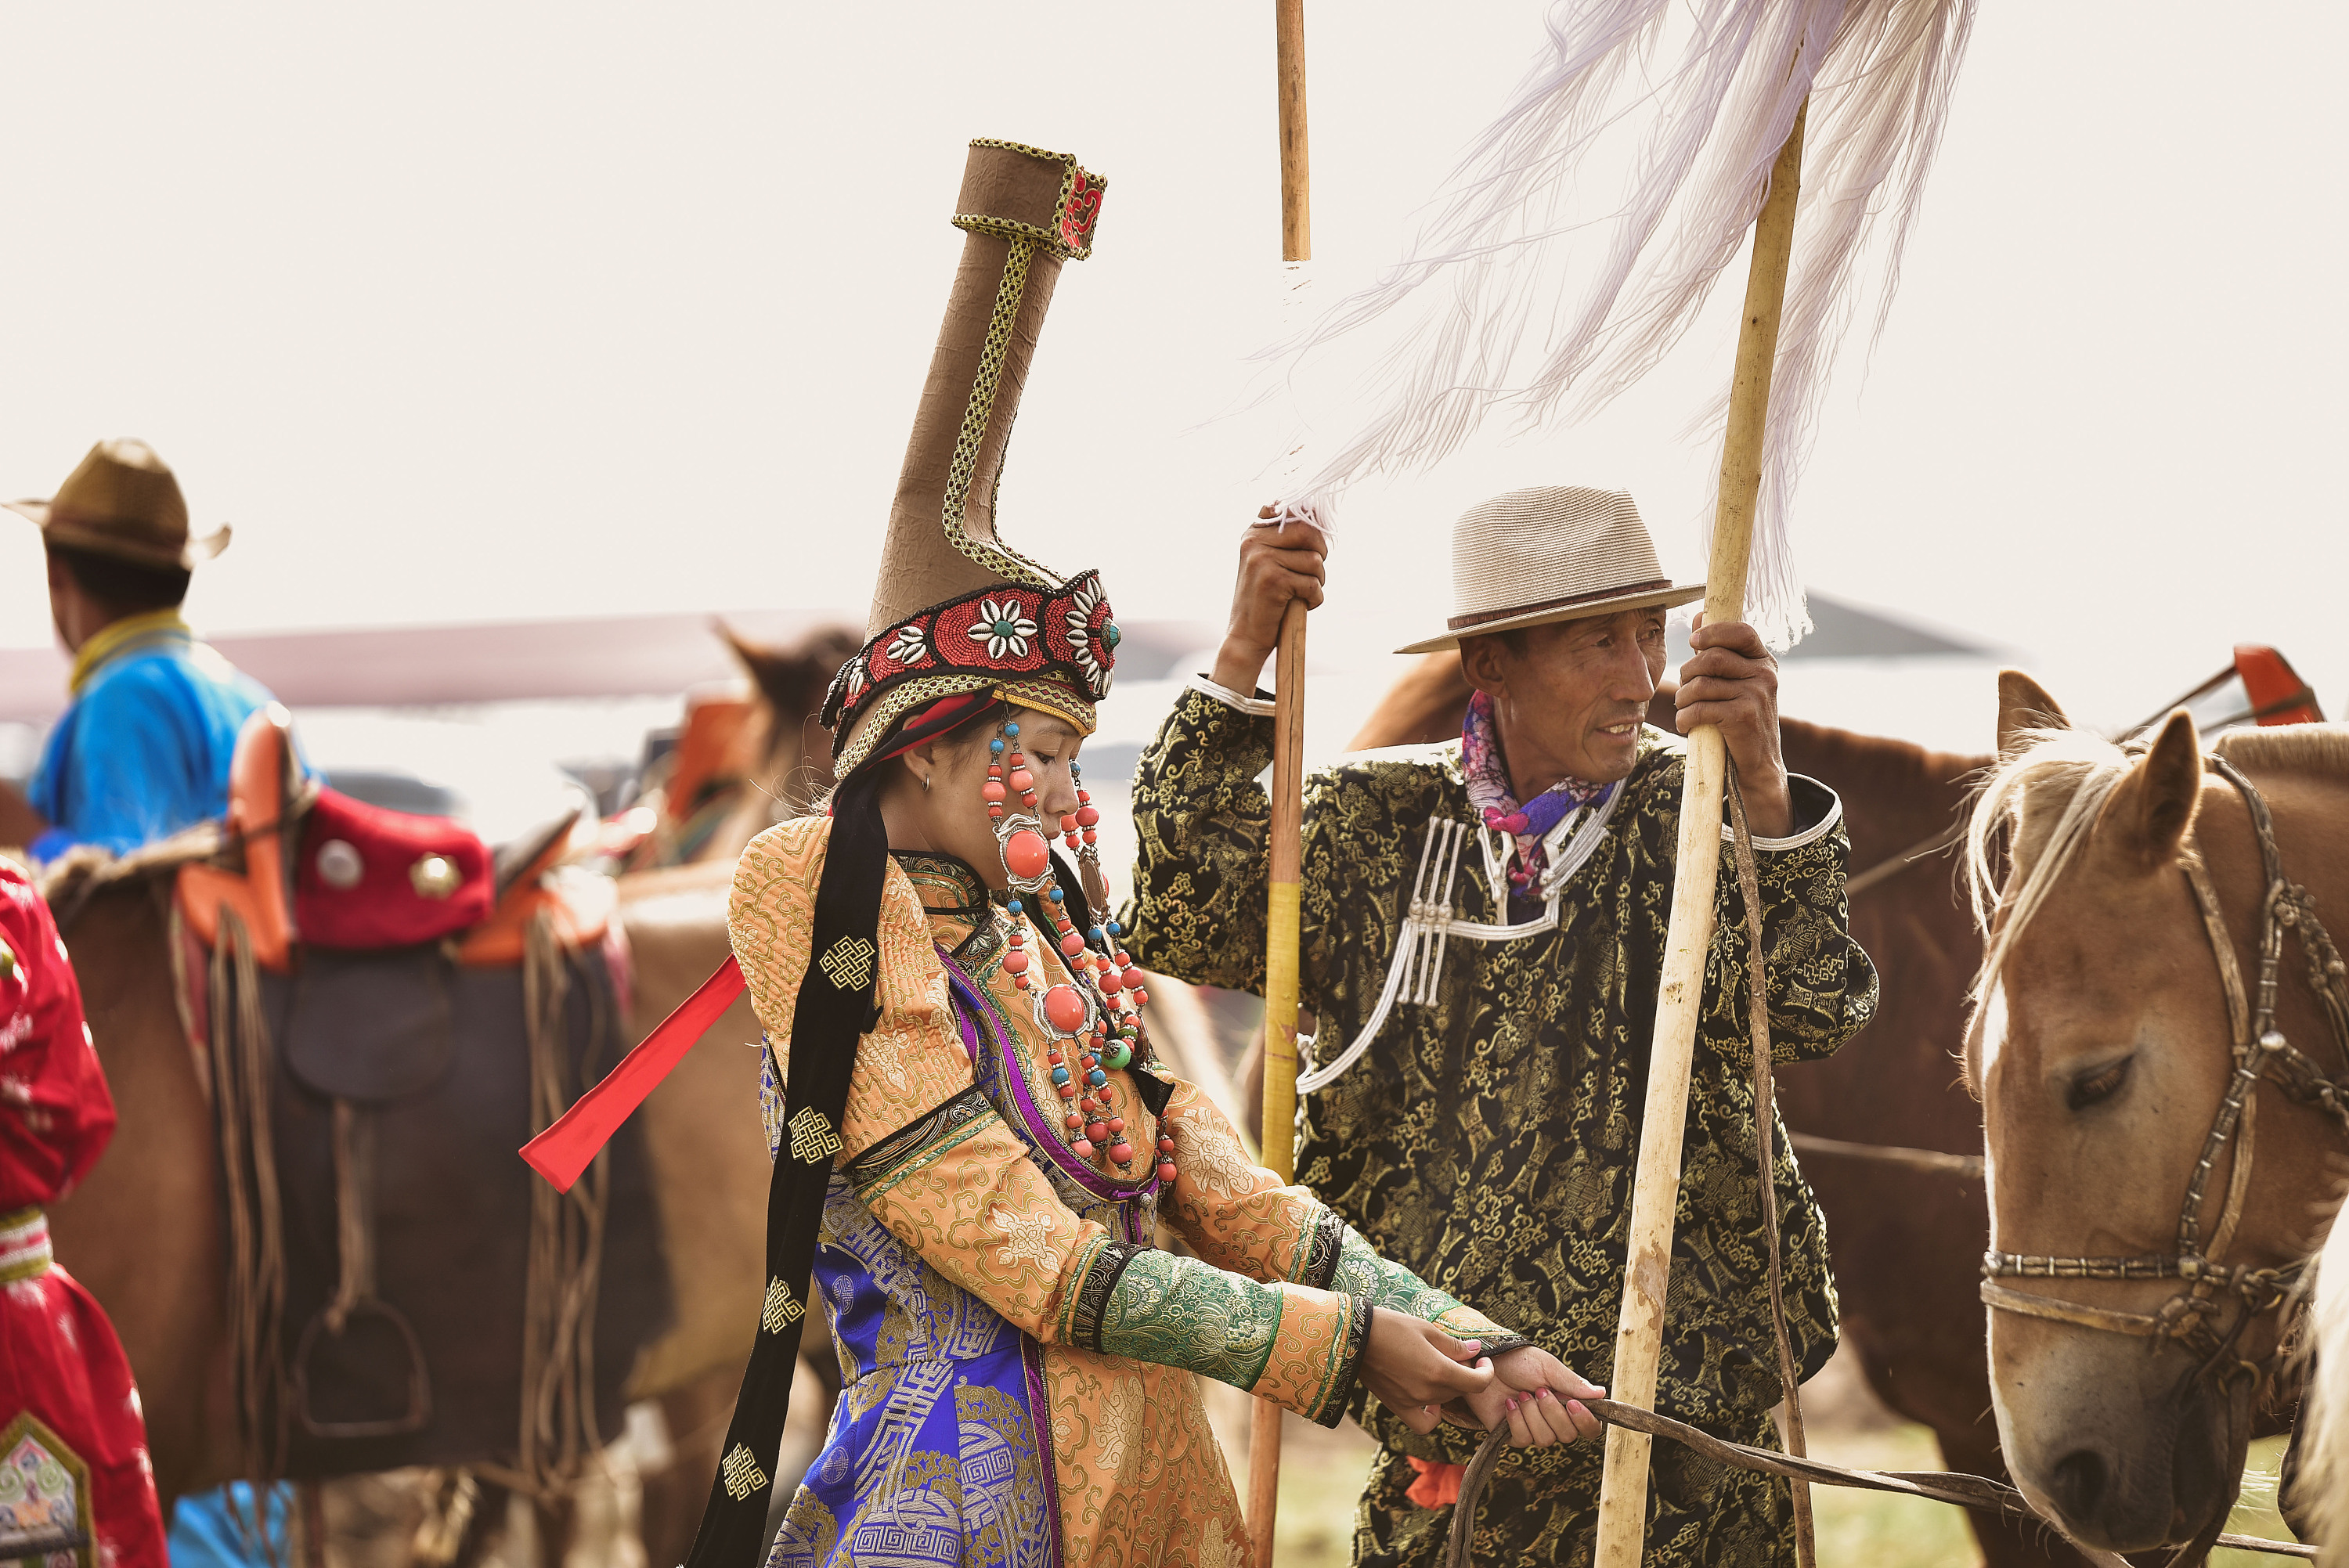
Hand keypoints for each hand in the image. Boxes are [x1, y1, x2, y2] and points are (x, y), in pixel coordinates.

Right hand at [1209, 507, 1328, 693]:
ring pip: (1315, 560)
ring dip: (1317, 581)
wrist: (1246, 636)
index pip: (1289, 508)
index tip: (1310, 544)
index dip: (1309, 524)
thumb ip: (1286, 538)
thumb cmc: (1266, 600)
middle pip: (1309, 532)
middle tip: (1313, 573)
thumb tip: (1316, 512)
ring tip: (1301, 593)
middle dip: (1320, 554)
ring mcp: (1261, 559)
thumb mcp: (1269, 562)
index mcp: (1253, 533)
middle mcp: (1253, 541)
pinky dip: (1314, 599)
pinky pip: (1313, 583)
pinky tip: (1300, 606)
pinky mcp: (1272, 580)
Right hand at [1358, 1311, 1494, 1435]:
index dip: (1486, 1372)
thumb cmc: (1391, 1327)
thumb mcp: (1427, 1329)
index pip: (1478, 1383)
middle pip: (1460, 1390)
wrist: (1355, 1337)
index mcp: (1439, 1371)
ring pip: (1444, 1401)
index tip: (1482, 1361)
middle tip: (1457, 1356)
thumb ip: (1454, 1345)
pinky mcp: (1398, 1406)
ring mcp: (1413, 1402)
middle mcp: (1429, 1391)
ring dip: (1448, 1387)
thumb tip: (1475, 1351)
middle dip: (1465, 1374)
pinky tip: (1431, 1400)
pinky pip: (1423, 1422)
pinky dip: (1432, 1415)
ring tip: (1438, 1367)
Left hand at [1454, 1345, 1606, 1446]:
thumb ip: (1573, 1384)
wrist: (1486, 1361)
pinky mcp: (1512, 1435)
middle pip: (1568, 1436)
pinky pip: (1523, 1439)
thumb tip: (1602, 1393)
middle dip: (1553, 1412)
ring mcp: (1533, 1429)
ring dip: (1532, 1414)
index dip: (1585, 1421)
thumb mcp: (1549, 1368)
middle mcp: (1553, 1421)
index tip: (1573, 1404)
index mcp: (1568, 1404)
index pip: (1589, 1427)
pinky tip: (1509, 1404)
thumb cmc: (1519, 1361)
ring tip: (1521, 1394)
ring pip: (1545, 1440)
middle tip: (1539, 1390)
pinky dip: (1516, 1420)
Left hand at [1675, 616, 1792, 836]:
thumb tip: (1699, 616)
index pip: (1741, 631)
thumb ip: (1718, 651)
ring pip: (1701, 684)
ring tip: (1684, 709)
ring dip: (1683, 699)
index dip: (1713, 631)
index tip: (1693, 642)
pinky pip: (1700, 708)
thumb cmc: (1739, 719)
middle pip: (1711, 658)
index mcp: (1764, 662)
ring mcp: (1757, 695)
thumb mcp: (1734, 682)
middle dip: (1687, 673)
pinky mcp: (1744, 716)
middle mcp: (1765, 675)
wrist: (1758, 764)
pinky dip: (1685, 717)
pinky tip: (1686, 725)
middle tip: (1684, 690)